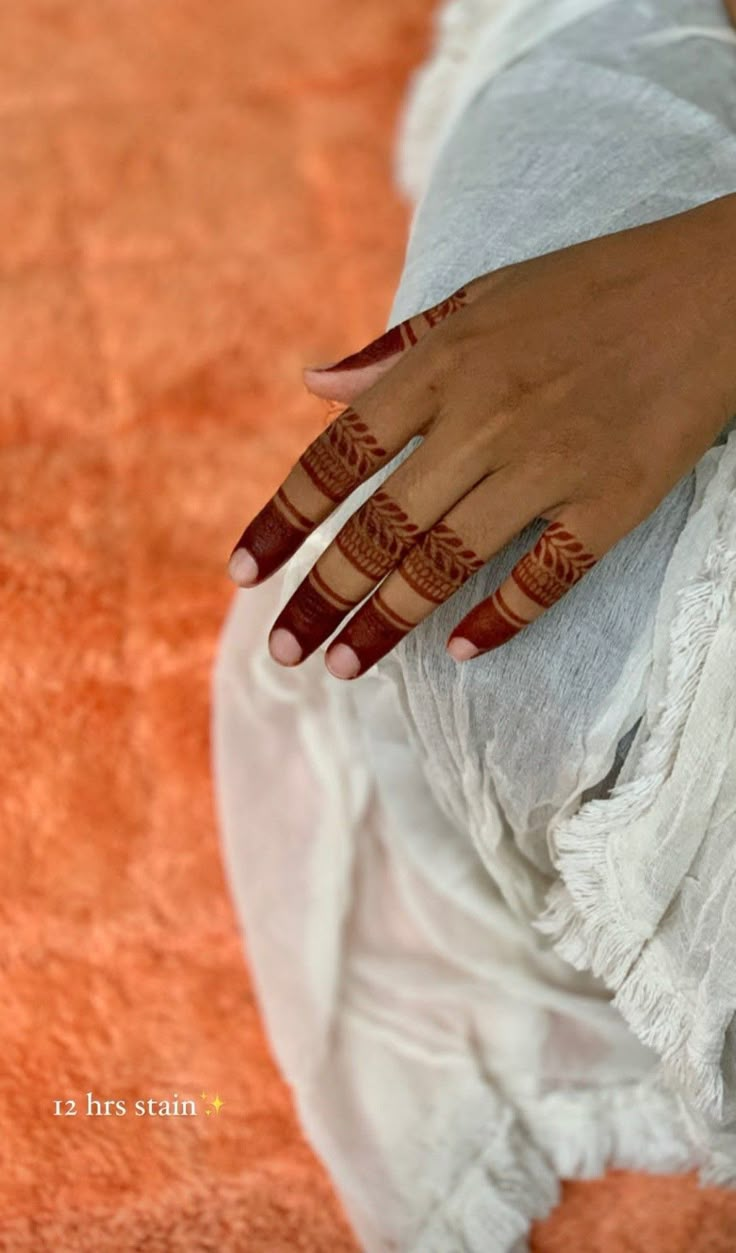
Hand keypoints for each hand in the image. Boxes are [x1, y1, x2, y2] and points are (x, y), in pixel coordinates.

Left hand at [229, 194, 735, 679]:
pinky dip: (499, 618)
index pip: (338, 457)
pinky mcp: (611, 500)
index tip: (245, 573)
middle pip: (380, 527)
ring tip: (344, 665)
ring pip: (445, 562)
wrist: (716, 288)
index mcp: (444, 365)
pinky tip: (461, 649)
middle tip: (285, 650)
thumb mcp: (480, 296)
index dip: (284, 520)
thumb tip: (313, 383)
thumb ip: (393, 349)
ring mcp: (549, 464)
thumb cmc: (590, 289)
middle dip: (322, 596)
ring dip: (386, 622)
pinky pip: (543, 577)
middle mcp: (485, 419)